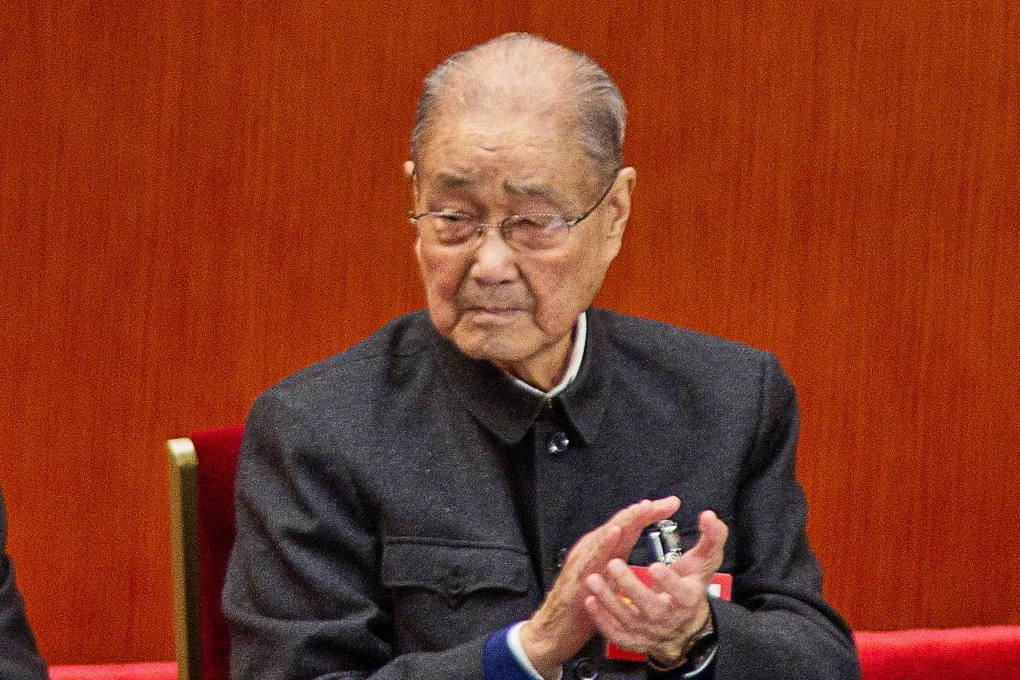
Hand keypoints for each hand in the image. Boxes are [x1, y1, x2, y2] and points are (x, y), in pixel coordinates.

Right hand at [519, 496, 681, 678]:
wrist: (553, 630)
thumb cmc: (581, 606)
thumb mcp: (608, 582)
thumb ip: (622, 565)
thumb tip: (643, 556)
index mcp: (603, 550)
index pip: (629, 525)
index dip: (650, 514)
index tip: (672, 504)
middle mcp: (593, 549)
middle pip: (621, 523)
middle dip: (642, 511)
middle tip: (663, 502)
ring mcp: (584, 559)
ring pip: (607, 534)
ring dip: (626, 520)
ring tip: (643, 509)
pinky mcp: (577, 575)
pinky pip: (592, 556)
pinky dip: (604, 543)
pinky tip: (616, 534)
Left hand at [583, 510, 727, 665]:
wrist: (684, 626)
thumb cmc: (691, 585)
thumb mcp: (706, 561)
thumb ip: (712, 537)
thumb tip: (708, 514)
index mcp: (688, 598)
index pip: (681, 594)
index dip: (668, 582)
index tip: (653, 566)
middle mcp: (669, 618)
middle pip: (651, 608)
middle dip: (632, 587)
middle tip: (614, 564)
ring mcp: (650, 632)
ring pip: (628, 620)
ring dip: (609, 600)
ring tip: (593, 578)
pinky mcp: (634, 640)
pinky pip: (616, 634)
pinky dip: (602, 620)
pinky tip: (589, 600)